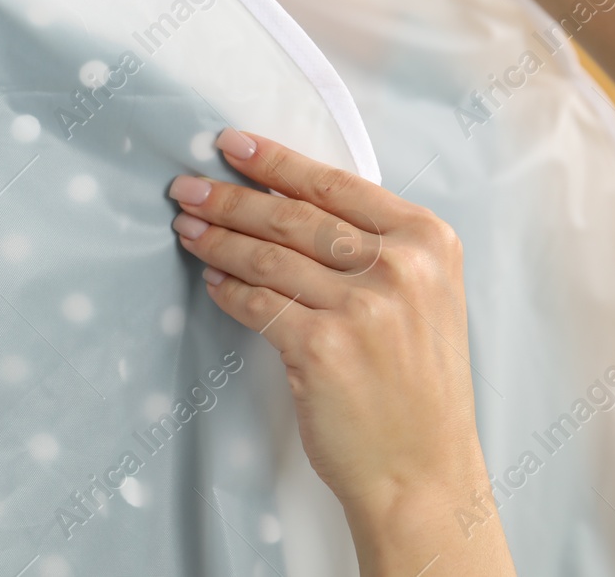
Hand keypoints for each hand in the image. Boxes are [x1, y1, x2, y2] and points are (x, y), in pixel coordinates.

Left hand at [168, 129, 515, 575]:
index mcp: (428, 241)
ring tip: (186, 227)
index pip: (336, 184)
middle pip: (295, 217)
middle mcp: (400, 267)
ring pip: (268, 256)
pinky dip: (228, 290)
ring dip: (217, 239)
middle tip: (187, 186)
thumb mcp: (424, 297)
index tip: (231, 144)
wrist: (423, 471)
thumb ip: (375, 246)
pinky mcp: (322, 347)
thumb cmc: (417, 384)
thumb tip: (287, 199)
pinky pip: (257, 304)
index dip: (276, 161)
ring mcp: (362, 307)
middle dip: (231, 197)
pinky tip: (211, 281)